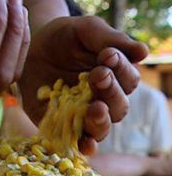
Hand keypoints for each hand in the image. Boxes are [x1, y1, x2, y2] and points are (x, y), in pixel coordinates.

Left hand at [19, 16, 148, 154]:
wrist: (33, 45)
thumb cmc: (63, 37)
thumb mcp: (85, 30)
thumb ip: (109, 39)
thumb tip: (143, 52)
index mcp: (112, 77)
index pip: (128, 81)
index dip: (122, 70)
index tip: (107, 56)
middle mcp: (100, 99)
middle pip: (118, 107)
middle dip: (111, 93)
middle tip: (98, 75)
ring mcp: (80, 114)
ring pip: (101, 127)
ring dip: (101, 121)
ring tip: (95, 108)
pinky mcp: (59, 123)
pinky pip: (74, 138)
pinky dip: (83, 144)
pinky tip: (86, 144)